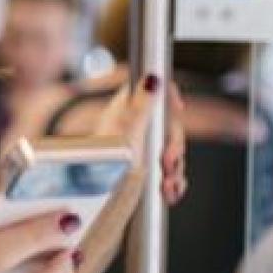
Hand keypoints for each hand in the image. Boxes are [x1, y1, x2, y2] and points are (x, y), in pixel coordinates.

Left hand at [90, 75, 187, 204]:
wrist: (94, 195)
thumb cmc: (104, 164)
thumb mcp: (126, 132)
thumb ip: (141, 105)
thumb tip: (152, 77)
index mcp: (126, 111)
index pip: (152, 91)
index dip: (169, 95)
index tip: (178, 108)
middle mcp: (135, 129)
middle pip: (169, 126)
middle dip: (174, 146)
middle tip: (167, 162)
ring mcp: (141, 150)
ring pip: (172, 151)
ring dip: (175, 170)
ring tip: (167, 184)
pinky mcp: (146, 172)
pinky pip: (169, 173)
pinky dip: (173, 183)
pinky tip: (170, 191)